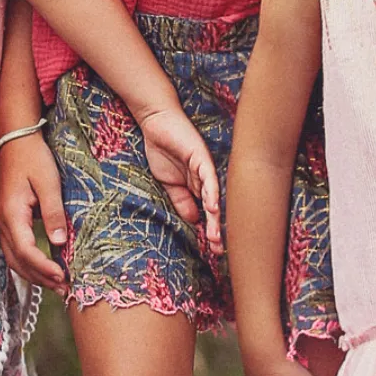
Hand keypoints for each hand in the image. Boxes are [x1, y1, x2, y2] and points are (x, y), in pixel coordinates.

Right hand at [0, 133, 68, 292]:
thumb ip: (53, 213)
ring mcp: (2, 222)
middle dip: (40, 278)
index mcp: (11, 214)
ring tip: (57, 285)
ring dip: (34, 274)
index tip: (63, 277)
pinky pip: (15, 249)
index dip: (44, 267)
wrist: (16, 140)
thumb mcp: (48, 183)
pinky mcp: (7, 220)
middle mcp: (2, 222)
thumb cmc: (34, 158)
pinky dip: (29, 263)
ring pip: (14, 258)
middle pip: (18, 261)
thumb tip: (59, 243)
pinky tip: (45, 268)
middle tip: (65, 289)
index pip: (26, 251)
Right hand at [140, 106, 222, 251]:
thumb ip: (181, 199)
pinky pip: (208, 178)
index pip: (207, 212)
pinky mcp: (201, 157)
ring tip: (215, 237)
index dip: (210, 230)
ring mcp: (205, 169)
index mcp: (198, 186)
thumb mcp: (169, 183)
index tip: (213, 251)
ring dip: (215, 217)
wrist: (156, 124)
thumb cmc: (163, 150)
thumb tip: (193, 220)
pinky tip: (212, 207)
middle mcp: (205, 179)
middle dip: (216, 229)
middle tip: (219, 250)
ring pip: (213, 196)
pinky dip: (211, 192)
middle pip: (214, 208)